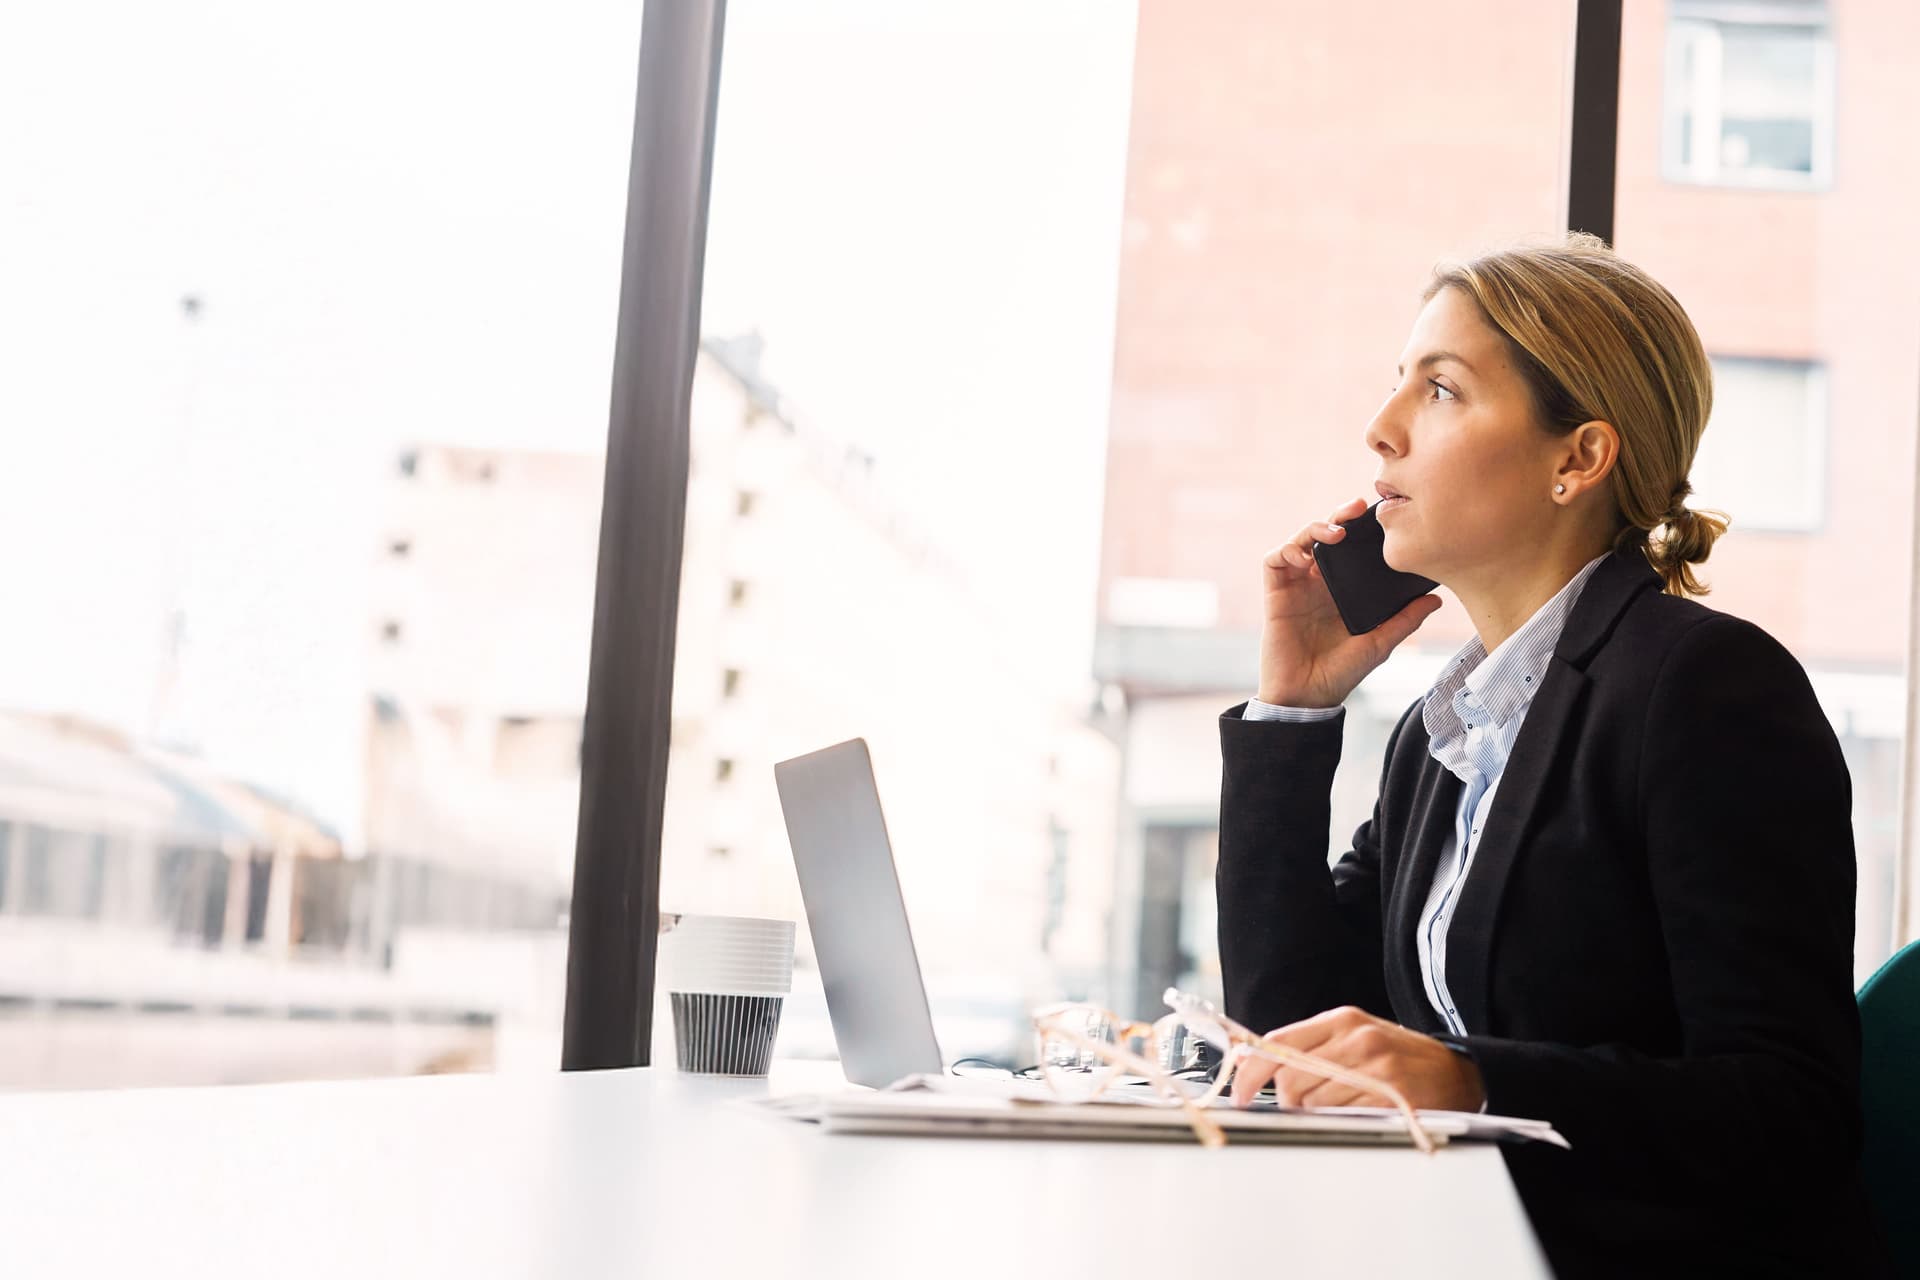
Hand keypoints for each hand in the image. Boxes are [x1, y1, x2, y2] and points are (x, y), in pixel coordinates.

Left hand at [1228, 1006, 1485, 1112]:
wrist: (1458, 1073)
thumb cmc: (1398, 1057)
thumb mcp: (1354, 1038)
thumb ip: (1309, 1047)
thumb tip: (1254, 1065)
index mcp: (1341, 1020)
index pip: (1278, 1043)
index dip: (1250, 1071)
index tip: (1239, 1093)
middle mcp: (1356, 1038)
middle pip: (1290, 1078)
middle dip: (1286, 1101)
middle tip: (1300, 1107)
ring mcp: (1375, 1068)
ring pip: (1313, 1102)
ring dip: (1316, 1113)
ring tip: (1341, 1106)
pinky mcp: (1391, 1098)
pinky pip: (1343, 1118)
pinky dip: (1342, 1122)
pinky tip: (1359, 1113)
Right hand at [1258, 497, 1443, 707]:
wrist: (1308, 696)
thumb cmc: (1341, 673)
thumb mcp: (1380, 643)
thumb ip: (1405, 620)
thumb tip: (1437, 599)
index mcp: (1344, 589)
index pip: (1353, 548)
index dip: (1363, 528)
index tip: (1383, 515)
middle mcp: (1320, 581)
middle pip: (1327, 534)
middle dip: (1341, 515)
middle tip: (1359, 508)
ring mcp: (1297, 585)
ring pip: (1300, 539)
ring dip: (1315, 527)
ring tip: (1336, 533)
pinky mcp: (1276, 593)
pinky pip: (1275, 560)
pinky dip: (1287, 549)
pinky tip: (1303, 555)